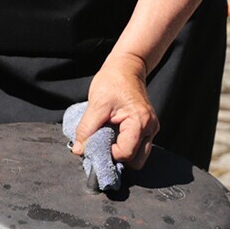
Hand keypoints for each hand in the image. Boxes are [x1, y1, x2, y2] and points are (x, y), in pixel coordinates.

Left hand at [74, 53, 158, 168]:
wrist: (126, 67)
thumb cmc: (113, 81)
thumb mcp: (96, 104)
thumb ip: (86, 129)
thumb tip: (79, 150)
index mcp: (140, 122)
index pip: (126, 153)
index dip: (108, 154)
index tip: (95, 144)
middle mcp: (150, 128)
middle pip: (136, 161)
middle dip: (117, 158)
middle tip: (102, 145)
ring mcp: (150, 129)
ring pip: (138, 157)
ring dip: (122, 153)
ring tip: (108, 140)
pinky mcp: (146, 128)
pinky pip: (137, 147)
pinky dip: (125, 147)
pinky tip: (113, 136)